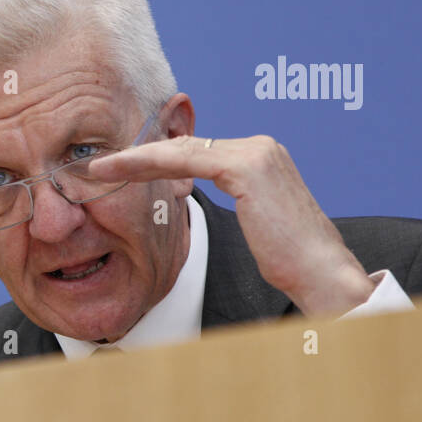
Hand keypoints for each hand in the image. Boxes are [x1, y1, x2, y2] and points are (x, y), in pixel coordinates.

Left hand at [87, 134, 375, 315]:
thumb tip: (185, 194)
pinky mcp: (246, 167)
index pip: (196, 152)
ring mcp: (255, 152)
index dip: (155, 159)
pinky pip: (185, 160)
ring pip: (180, 150)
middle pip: (184, 147)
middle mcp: (260, 146)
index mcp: (261, 157)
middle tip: (100, 165)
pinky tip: (120, 170)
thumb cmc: (290, 261)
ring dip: (135, 159)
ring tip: (99, 168)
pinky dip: (148, 164)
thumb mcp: (254, 222)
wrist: (322, 275)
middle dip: (139, 156)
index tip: (120, 169)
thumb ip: (229, 200)